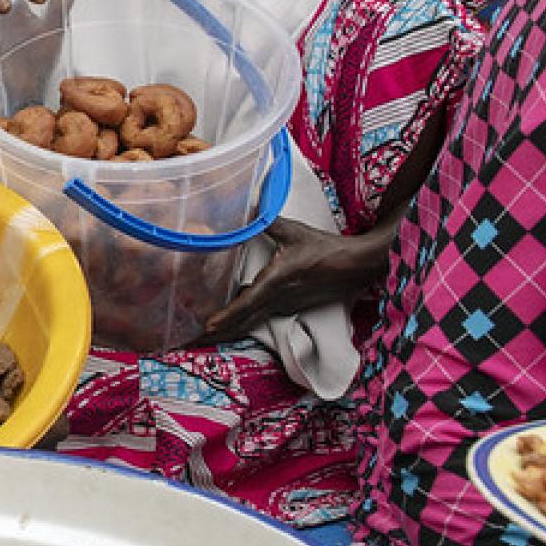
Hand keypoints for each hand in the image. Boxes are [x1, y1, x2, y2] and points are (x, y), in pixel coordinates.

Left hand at [202, 218, 391, 343]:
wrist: (356, 267)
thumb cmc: (324, 248)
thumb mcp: (293, 231)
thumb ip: (267, 220)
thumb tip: (247, 203)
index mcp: (276, 282)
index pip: (246, 303)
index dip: (226, 316)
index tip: (208, 327)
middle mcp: (278, 299)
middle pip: (242, 321)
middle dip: (217, 333)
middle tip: (190, 341)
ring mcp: (284, 306)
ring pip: (250, 323)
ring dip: (228, 331)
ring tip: (204, 338)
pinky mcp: (290, 307)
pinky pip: (260, 318)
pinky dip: (242, 324)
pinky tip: (229, 326)